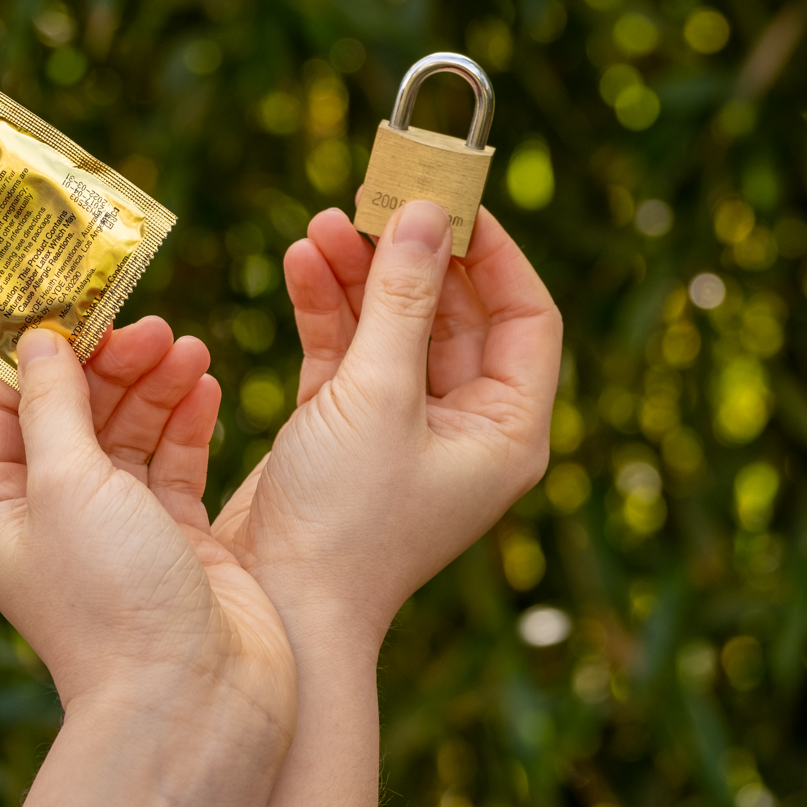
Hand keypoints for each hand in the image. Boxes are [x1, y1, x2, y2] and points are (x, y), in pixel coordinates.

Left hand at [0, 318, 296, 806]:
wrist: (198, 699)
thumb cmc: (114, 598)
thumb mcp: (66, 483)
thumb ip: (52, 403)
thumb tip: (36, 338)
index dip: (27, 352)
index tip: (71, 304)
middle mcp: (50, 515)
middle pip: (68, 407)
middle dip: (106, 360)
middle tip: (150, 324)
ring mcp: (115, 525)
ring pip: (126, 427)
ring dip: (153, 381)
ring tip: (187, 348)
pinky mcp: (175, 534)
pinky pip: (175, 456)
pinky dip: (188, 416)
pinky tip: (206, 382)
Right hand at [213, 201, 562, 650]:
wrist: (280, 611)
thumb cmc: (346, 521)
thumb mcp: (380, 398)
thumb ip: (400, 298)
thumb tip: (423, 212)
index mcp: (508, 428)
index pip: (526, 313)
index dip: (493, 249)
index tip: (451, 195)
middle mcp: (466, 425)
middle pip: (453, 310)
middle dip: (412, 253)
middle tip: (377, 194)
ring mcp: (405, 426)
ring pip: (394, 324)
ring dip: (361, 272)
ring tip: (324, 222)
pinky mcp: (347, 428)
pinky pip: (349, 350)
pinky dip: (328, 307)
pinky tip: (302, 262)